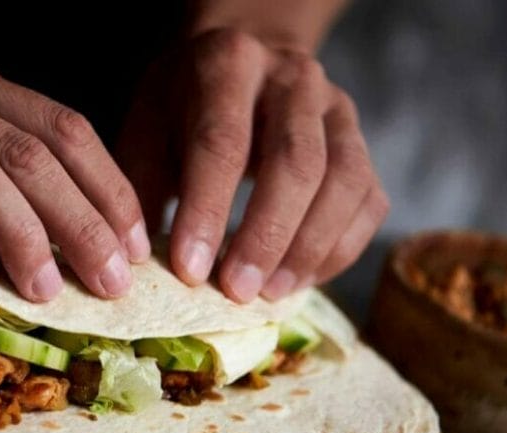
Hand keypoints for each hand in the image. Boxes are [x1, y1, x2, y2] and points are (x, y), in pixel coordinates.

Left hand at [117, 28, 387, 302]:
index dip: (207, 210)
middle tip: (236, 291)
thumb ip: (141, 187)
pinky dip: (338, 251)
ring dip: (308, 248)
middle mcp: (294, 78)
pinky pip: (368, 202)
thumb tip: (137, 261)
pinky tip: (299, 281)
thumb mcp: (148, 129)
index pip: (222, 142)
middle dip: (266, 236)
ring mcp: (338, 109)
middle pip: (295, 161)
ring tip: (270, 294)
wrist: (243, 70)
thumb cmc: (185, 110)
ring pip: (344, 182)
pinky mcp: (363, 144)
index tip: (189, 270)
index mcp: (229, 63)